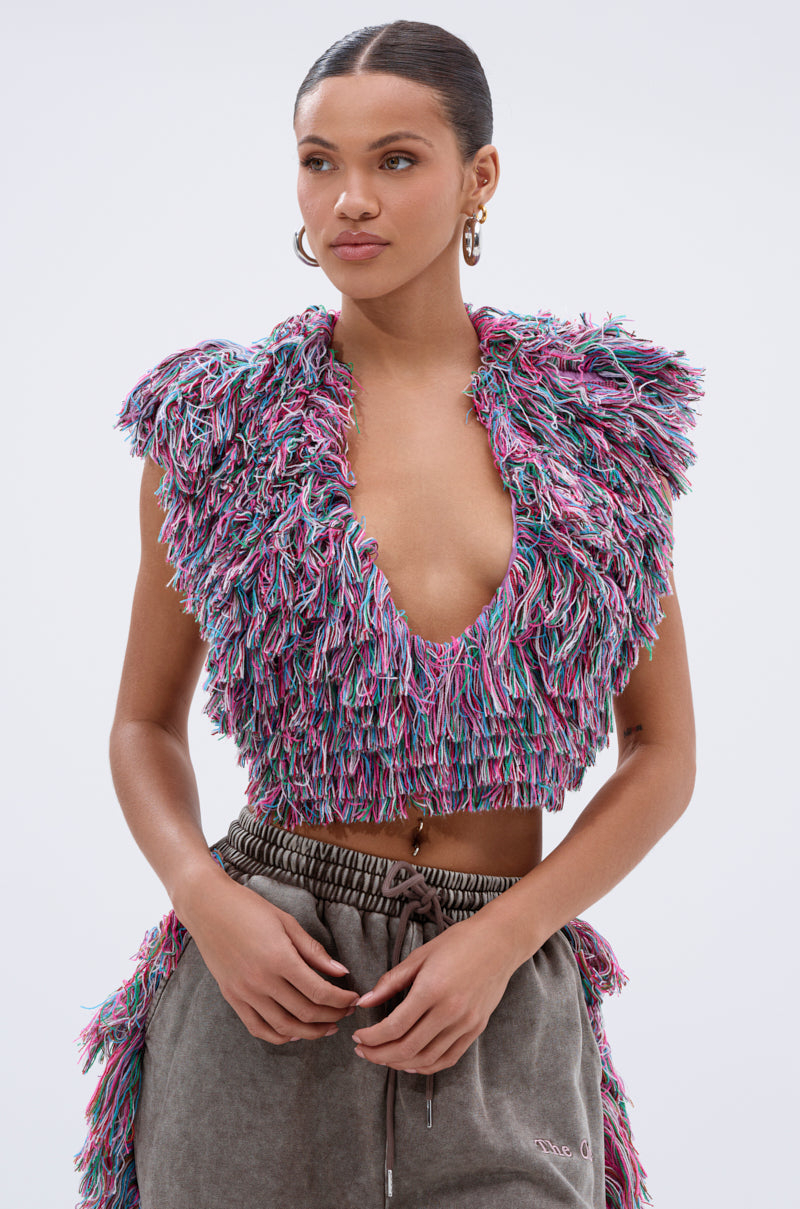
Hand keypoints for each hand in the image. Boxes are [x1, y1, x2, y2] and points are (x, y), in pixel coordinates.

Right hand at [176, 864, 359, 1043]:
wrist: (208, 906)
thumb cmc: (249, 908)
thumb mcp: (287, 922)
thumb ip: (313, 951)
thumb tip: (341, 972)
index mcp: (279, 958)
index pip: (319, 991)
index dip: (341, 1000)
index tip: (353, 998)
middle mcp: (261, 980)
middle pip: (305, 1012)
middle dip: (332, 1016)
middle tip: (346, 1013)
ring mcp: (244, 992)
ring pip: (284, 1026)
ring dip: (311, 1032)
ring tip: (328, 1027)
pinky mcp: (232, 997)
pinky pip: (258, 1028)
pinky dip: (279, 1036)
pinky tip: (295, 1033)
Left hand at [350, 909, 522, 1073]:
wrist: (499, 942)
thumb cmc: (457, 943)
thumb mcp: (419, 956)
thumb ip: (390, 982)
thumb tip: (364, 1002)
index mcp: (432, 989)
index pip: (394, 1027)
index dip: (372, 1037)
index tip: (358, 1036)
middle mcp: (450, 1011)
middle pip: (407, 1048)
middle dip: (379, 1054)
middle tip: (363, 1051)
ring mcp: (466, 1023)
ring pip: (427, 1058)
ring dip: (399, 1063)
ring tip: (382, 1057)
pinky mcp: (476, 1029)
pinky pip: (448, 1058)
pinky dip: (426, 1066)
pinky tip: (410, 1063)